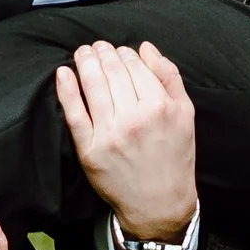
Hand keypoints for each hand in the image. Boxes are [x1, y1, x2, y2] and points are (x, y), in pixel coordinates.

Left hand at [58, 37, 197, 240]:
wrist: (160, 203)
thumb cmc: (174, 157)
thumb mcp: (185, 114)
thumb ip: (169, 77)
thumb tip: (145, 48)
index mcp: (160, 107)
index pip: (135, 67)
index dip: (124, 53)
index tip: (119, 51)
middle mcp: (134, 118)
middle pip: (112, 73)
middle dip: (103, 53)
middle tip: (96, 46)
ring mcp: (110, 134)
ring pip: (93, 87)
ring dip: (85, 63)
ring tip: (83, 53)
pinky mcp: (90, 150)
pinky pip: (75, 114)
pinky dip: (67, 91)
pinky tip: (63, 73)